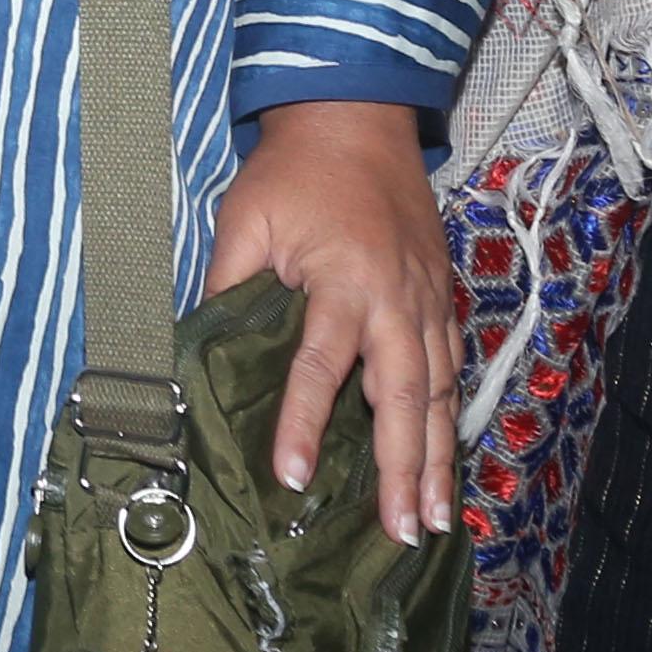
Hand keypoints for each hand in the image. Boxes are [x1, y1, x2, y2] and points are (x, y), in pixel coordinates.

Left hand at [202, 100, 460, 542]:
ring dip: (437, 459)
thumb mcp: (244, 220)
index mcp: (344, 280)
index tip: (292, 478)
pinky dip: (450, 419)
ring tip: (434, 521)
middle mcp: (397, 300)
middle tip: (404, 532)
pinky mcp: (441, 299)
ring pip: (440, 392)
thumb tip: (199, 354)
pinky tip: (446, 462)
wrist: (357, 118)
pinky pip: (452, 370)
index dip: (303, 423)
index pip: (320, 366)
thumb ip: (227, 287)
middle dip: (403, 468)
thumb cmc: (292, 172)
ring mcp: (428, 301)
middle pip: (404, 396)